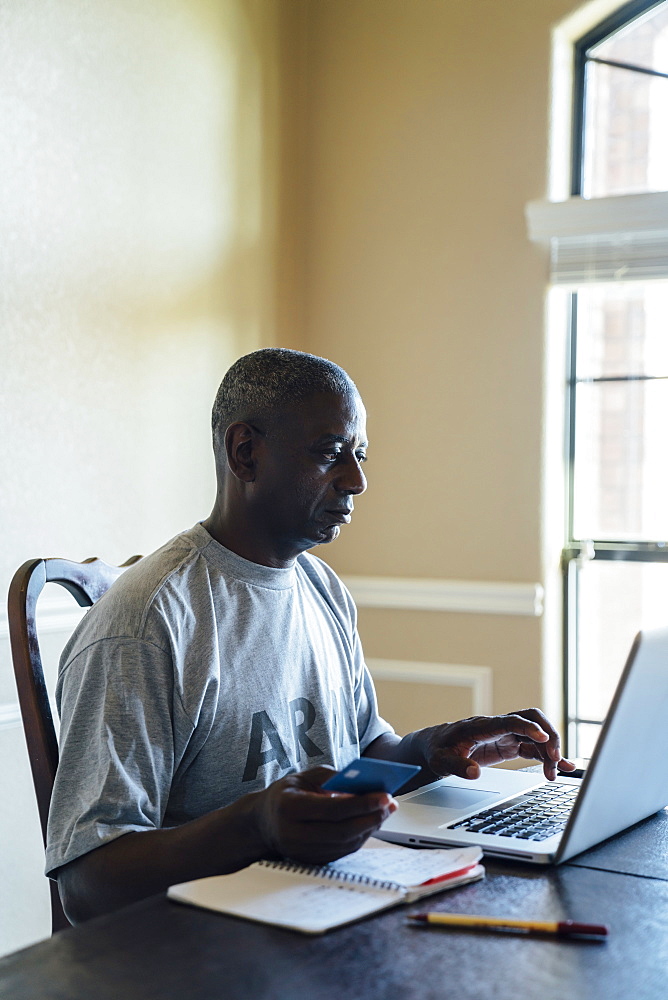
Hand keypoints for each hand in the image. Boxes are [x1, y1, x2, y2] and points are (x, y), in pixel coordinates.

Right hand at [251, 766, 397, 864]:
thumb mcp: (304, 777)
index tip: (384, 795)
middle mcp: (294, 834)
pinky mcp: (312, 862)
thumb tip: (362, 785)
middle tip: (390, 804)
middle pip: (342, 830)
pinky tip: (371, 822)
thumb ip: (331, 778)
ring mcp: (302, 852)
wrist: (263, 823)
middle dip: (371, 817)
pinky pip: (342, 851)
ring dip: (370, 828)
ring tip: (385, 811)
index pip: (332, 808)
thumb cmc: (286, 795)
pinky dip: (360, 837)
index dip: (361, 803)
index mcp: (289, 808)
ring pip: (345, 844)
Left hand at [417, 709, 574, 781]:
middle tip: (554, 759)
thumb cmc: (437, 750)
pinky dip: (547, 756)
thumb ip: (457, 766)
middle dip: (548, 735)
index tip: (543, 738)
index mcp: (481, 726)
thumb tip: (474, 773)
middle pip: (531, 719)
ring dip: (549, 750)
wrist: (435, 745)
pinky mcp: (509, 745)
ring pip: (536, 734)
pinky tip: (561, 767)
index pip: (509, 721)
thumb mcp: (441, 761)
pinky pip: (533, 747)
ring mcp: (505, 734)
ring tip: (555, 773)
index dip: (528, 727)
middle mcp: (497, 726)